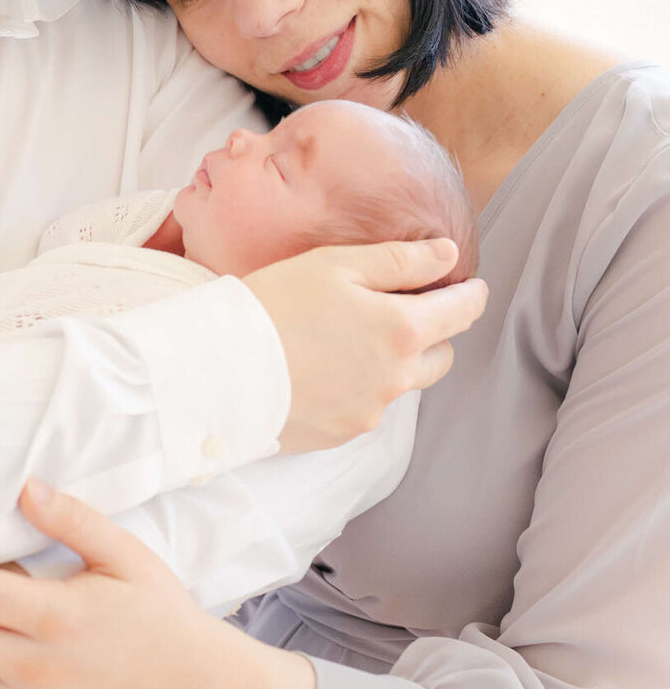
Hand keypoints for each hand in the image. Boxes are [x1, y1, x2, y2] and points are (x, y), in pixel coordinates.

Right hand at [244, 238, 487, 452]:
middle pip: (442, 356)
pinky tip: (326, 368)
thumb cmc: (273, 305)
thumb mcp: (334, 265)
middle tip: (403, 310)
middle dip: (433, 332)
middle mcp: (396, 377)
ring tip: (355, 340)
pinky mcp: (342, 433)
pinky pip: (369, 406)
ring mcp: (371, 411)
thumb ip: (399, 260)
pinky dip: (360, 387)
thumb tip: (449, 255)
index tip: (469, 286)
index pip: (462, 312)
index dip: (470, 295)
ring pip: (405, 384)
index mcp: (402, 329)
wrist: (217, 370)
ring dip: (397, 362)